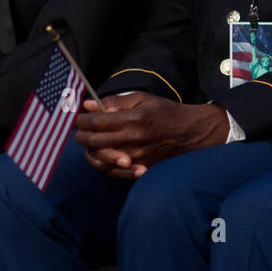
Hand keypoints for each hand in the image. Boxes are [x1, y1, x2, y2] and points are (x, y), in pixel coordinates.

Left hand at [75, 93, 228, 178]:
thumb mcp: (143, 99)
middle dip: (81, 135)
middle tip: (81, 131)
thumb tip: (88, 105)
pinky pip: (113, 171)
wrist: (190, 132)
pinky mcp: (141, 167)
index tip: (81, 118)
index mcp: (133, 119)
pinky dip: (104, 164)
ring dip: (90, 151)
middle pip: (92, 142)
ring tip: (92, 143)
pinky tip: (105, 155)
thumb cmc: (166, 112)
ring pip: (99, 159)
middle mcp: (134, 139)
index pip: (95, 122)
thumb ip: (114, 102)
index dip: (82, 120)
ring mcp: (137, 156)